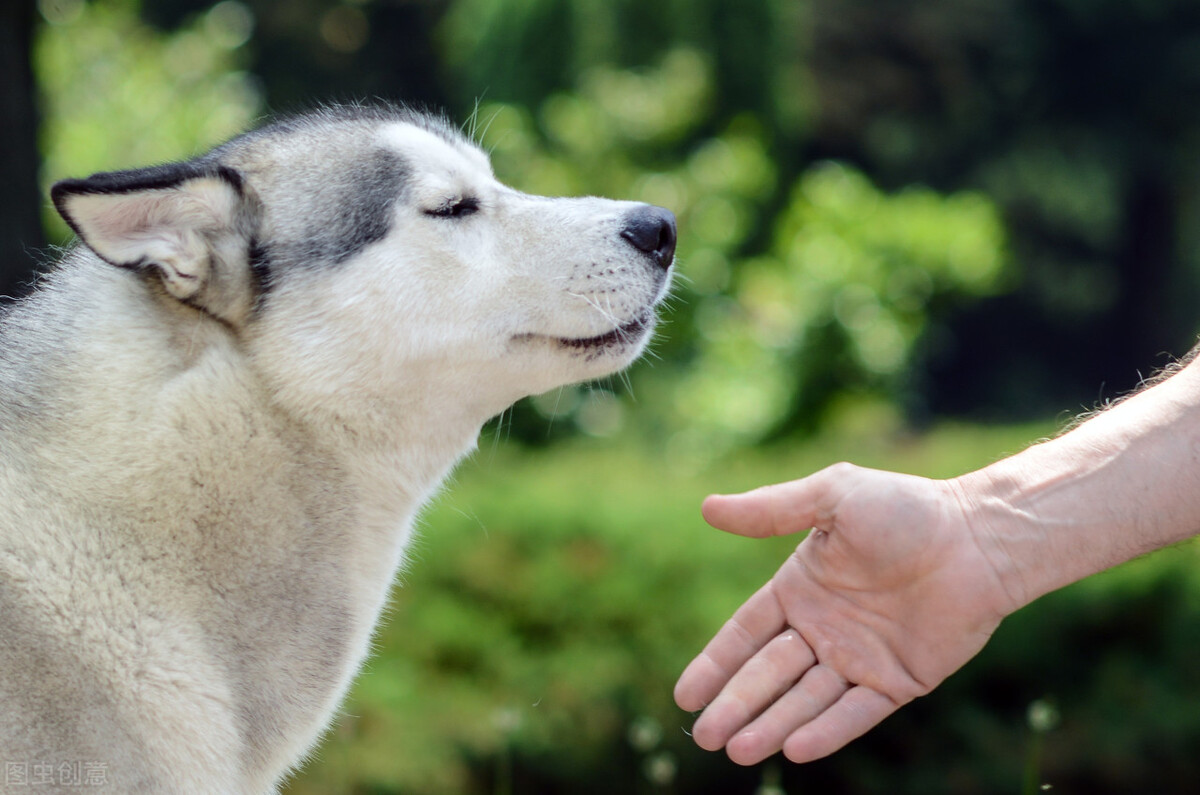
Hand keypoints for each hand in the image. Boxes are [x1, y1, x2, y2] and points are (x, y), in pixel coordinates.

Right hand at [674, 463, 1015, 764]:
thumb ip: (771, 510)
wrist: (978, 537)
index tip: (685, 694)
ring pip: (805, 700)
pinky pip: (855, 713)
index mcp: (801, 589)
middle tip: (704, 735)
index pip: (746, 634)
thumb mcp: (833, 497)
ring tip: (736, 749)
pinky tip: (795, 748)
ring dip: (772, 724)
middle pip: (768, 674)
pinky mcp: (897, 682)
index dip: (715, 664)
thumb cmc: (906, 508)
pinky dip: (827, 731)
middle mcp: (823, 629)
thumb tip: (707, 508)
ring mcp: (859, 659)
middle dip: (734, 705)